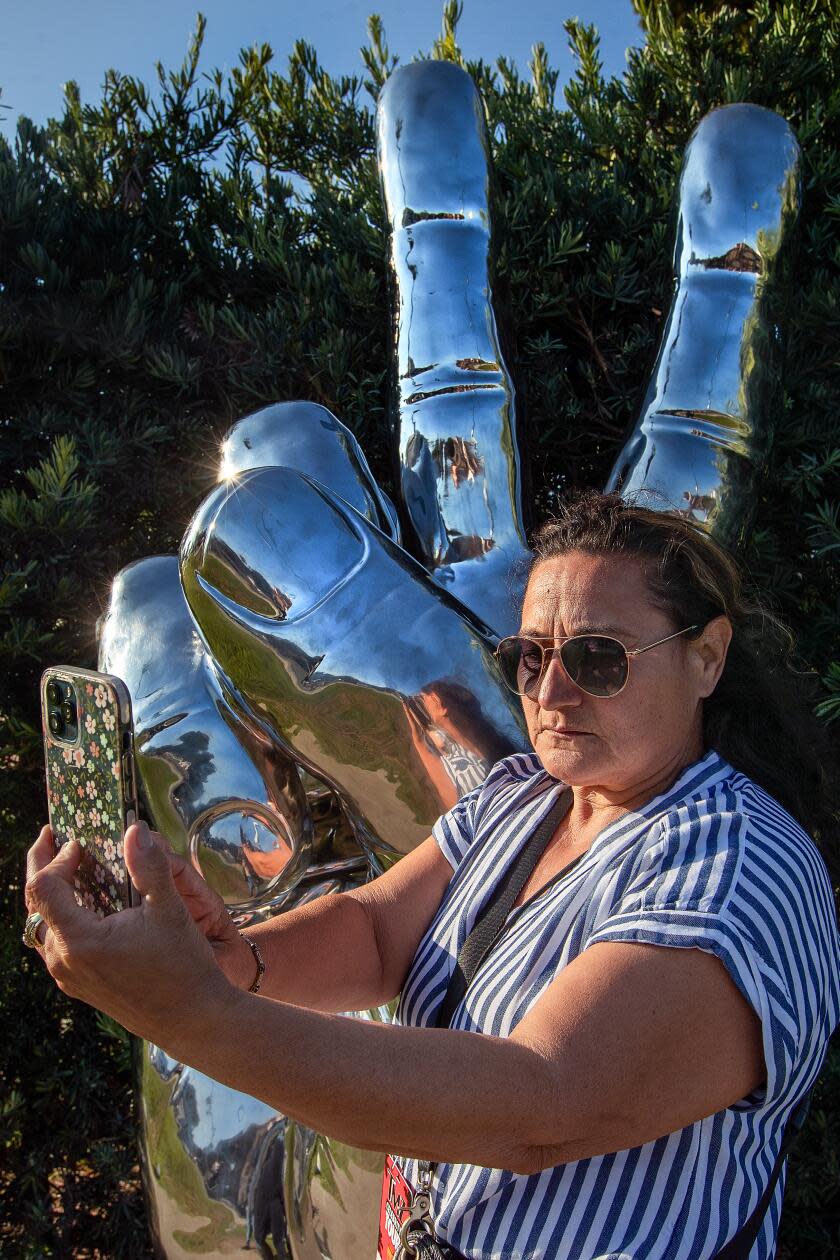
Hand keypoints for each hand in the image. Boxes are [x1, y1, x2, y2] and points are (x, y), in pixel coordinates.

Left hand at [24, 822, 238, 1047]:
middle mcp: (64, 961)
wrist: (192, 1019)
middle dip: (42, 867)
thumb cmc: (183, 965)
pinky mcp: (79, 985)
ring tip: (65, 866)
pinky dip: (60, 915)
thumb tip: (134, 828)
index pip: (44, 888)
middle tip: (50, 837)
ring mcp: (68, 977)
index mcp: (80, 941)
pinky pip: (54, 943)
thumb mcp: (169, 909)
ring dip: (50, 893)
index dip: (57, 859)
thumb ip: (148, 866)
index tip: (80, 844)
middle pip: (34, 906)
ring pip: (41, 926)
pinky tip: (83, 904)